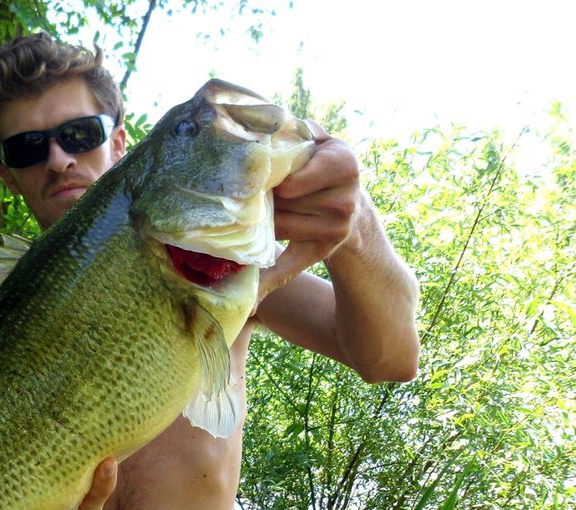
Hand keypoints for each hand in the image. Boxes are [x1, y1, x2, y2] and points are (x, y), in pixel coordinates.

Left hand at [259, 122, 362, 299]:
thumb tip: (259, 119)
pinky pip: (290, 266)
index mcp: (344, 163)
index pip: (290, 178)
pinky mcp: (322, 251)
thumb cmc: (321, 164)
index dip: (270, 179)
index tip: (259, 176)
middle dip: (263, 198)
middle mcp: (345, 199)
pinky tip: (251, 296)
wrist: (351, 205)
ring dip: (261, 221)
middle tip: (256, 193)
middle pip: (281, 203)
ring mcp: (336, 229)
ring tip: (262, 210)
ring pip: (277, 227)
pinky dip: (268, 280)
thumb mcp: (317, 139)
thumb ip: (294, 129)